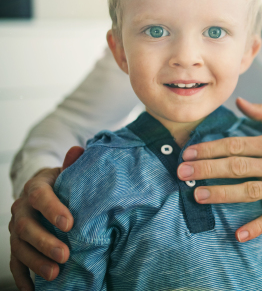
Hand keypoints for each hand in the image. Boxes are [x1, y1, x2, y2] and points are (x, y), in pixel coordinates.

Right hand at [9, 146, 82, 289]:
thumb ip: (73, 164)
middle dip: (45, 242)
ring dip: (36, 262)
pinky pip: (16, 264)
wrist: (48, 192)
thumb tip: (78, 150)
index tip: (70, 223)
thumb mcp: (68, 172)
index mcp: (36, 187)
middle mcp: (21, 209)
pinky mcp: (17, 246)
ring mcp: (16, 229)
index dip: (53, 210)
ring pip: (20, 247)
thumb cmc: (65, 183)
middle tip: (65, 254)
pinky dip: (24, 278)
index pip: (40, 197)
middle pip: (27, 227)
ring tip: (55, 274)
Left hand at [177, 98, 261, 241]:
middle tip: (182, 174)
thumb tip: (239, 101)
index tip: (189, 153)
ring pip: (250, 191)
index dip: (211, 149)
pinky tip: (238, 235)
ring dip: (223, 194)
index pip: (237, 145)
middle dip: (207, 170)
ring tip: (198, 196)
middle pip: (237, 166)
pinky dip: (257, 227)